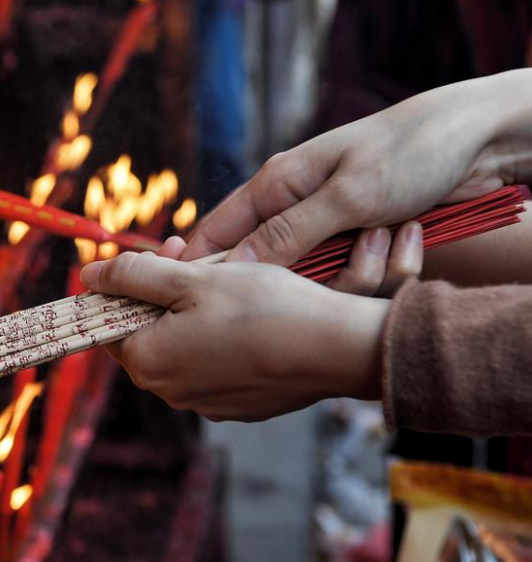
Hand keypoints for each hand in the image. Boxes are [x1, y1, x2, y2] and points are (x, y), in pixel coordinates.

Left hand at [80, 251, 390, 421]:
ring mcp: (206, 403)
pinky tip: (250, 318)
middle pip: (147, 334)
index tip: (160, 259)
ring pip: (183, 349)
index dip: (128, 287)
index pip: (110, 324)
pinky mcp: (239, 406)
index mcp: (148, 362)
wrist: (336, 348)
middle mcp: (171, 392)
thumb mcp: (190, 279)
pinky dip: (221, 340)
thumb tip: (89, 274)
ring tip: (227, 285)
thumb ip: (133, 276)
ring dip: (193, 315)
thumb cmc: (263, 308)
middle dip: (163, 294)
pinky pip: (214, 366)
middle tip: (195, 261)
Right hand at [182, 70, 531, 266]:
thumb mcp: (345, 195)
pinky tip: (413, 234)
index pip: (217, 233)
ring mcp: (328, 231)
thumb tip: (231, 268)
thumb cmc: (408, 152)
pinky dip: (391, 266)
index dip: (202, 268)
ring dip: (363, 270)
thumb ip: (287, 234)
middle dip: (310, 279)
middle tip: (350, 256)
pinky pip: (360, 280)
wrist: (478, 140)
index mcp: (275, 187)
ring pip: (322, 282)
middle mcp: (295, 211)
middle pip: (271, 270)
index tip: (201, 301)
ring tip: (391, 234)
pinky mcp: (360, 246)